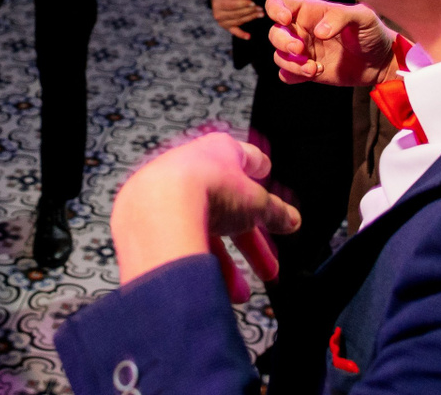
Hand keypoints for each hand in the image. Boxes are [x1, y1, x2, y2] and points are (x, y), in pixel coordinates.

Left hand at [111, 132, 300, 301]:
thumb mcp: (256, 204)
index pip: (246, 159)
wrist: (158, 206)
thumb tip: (291, 219)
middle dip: (251, 243)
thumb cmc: (206, 189)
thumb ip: (275, 213)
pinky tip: (212, 285)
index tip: (266, 182)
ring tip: (238, 290)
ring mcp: (168, 192)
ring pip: (204, 230)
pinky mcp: (149, 217)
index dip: (260, 174)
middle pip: (228, 208)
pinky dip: (199, 263)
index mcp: (220, 151)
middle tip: (268, 266)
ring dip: (226, 263)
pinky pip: (181, 241)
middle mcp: (192, 167)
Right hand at [208, 0, 265, 40]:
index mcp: (219, 3)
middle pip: (237, 14)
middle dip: (250, 11)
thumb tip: (253, 5)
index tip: (253, 3)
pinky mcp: (227, 27)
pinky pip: (235, 32)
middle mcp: (219, 15)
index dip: (244, 4)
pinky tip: (248, 36)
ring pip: (239, 21)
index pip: (234, 5)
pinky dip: (242, 34)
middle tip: (260, 9)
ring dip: (251, 17)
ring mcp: (222, 22)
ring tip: (260, 14)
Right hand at [267, 0, 397, 86]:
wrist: (381, 62)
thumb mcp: (363, 17)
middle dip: (283, 42)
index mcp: (310, 12)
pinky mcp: (307, 72)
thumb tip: (319, 32)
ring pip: (279, 56)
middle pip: (274, 33)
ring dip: (291, 63)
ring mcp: (304, 52)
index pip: (278, 3)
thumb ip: (341, 17)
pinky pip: (286, 75)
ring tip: (315, 68)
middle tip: (301, 49)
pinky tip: (316, 72)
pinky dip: (295, 75)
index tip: (286, 20)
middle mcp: (302, 31)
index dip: (275, 10)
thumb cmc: (372, 32)